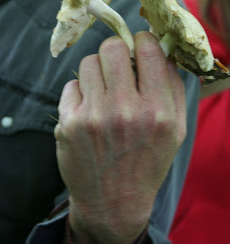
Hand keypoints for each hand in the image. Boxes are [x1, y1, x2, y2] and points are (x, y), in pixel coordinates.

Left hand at [55, 32, 185, 243]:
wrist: (113, 202)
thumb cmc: (147, 163)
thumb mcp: (175, 130)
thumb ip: (173, 87)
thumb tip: (161, 50)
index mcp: (157, 111)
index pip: (148, 49)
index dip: (142, 41)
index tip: (139, 46)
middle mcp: (124, 111)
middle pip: (111, 48)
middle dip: (116, 51)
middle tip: (118, 66)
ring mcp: (92, 117)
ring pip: (88, 63)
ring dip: (97, 71)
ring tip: (104, 92)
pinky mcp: (68, 124)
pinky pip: (71, 86)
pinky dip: (80, 93)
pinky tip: (89, 111)